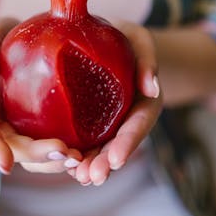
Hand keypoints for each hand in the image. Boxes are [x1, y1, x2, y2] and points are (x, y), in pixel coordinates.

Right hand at [0, 17, 81, 174]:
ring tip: (79, 158)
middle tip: (64, 153)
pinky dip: (67, 155)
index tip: (6, 165)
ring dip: (55, 162)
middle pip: (14, 148)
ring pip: (35, 157)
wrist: (19, 47)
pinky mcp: (43, 130)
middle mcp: (0, 124)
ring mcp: (22, 130)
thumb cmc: (1, 38)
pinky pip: (52, 148)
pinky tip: (89, 155)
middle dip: (37, 155)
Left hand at [70, 21, 162, 185]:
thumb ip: (148, 58)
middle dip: (106, 162)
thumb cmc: (124, 37)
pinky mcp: (86, 121)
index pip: (139, 122)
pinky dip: (75, 153)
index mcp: (142, 100)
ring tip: (79, 177)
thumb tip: (151, 87)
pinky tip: (64, 164)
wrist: (107, 40)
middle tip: (93, 177)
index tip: (117, 159)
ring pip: (99, 147)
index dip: (129, 141)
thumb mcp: (139, 39)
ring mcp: (106, 121)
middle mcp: (125, 116)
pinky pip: (82, 139)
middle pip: (118, 142)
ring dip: (90, 164)